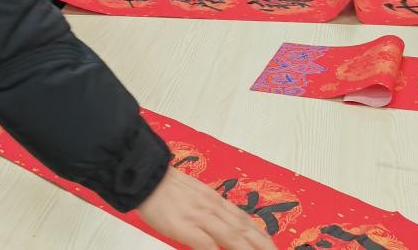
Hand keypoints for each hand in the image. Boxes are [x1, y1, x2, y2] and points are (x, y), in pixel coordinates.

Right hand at [136, 167, 274, 249]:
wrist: (145, 176)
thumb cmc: (166, 187)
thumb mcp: (194, 194)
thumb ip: (209, 209)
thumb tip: (220, 222)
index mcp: (215, 200)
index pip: (244, 219)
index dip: (260, 234)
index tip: (271, 244)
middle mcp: (212, 207)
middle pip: (244, 230)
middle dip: (262, 245)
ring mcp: (200, 217)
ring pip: (232, 236)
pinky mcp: (185, 226)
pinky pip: (206, 244)